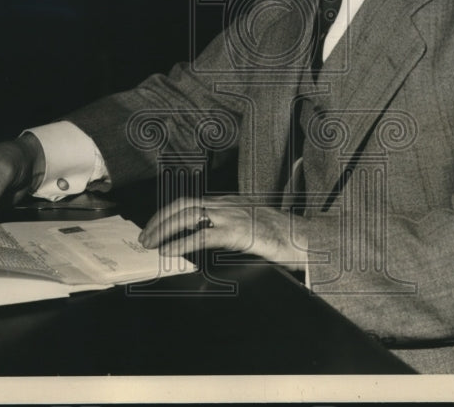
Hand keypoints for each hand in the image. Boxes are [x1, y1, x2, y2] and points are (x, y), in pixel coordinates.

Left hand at [139, 195, 308, 268]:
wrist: (308, 239)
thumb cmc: (284, 237)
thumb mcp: (252, 227)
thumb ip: (231, 229)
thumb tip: (209, 239)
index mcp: (230, 203)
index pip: (192, 202)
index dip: (169, 213)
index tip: (155, 227)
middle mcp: (228, 205)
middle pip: (184, 205)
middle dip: (160, 219)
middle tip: (145, 237)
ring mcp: (233, 216)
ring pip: (189, 215)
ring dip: (164, 229)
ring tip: (151, 243)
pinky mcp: (239, 232)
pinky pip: (204, 235)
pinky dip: (182, 242)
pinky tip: (170, 251)